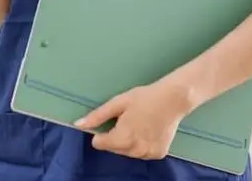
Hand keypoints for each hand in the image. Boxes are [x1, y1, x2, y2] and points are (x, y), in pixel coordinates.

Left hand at [73, 82, 191, 160]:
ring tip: (138, 123)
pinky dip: (141, 144)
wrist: (173, 99)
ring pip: (128, 152)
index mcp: (122, 138)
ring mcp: (148, 154)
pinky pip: (142, 153)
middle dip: (115, 136)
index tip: (111, 121)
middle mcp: (135, 150)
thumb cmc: (144, 98)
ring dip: (128, 142)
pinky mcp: (158, 154)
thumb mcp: (118, 102)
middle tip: (127, 119)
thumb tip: (78, 124)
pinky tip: (147, 130)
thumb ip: (98, 116)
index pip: (100, 144)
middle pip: (114, 148)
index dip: (101, 132)